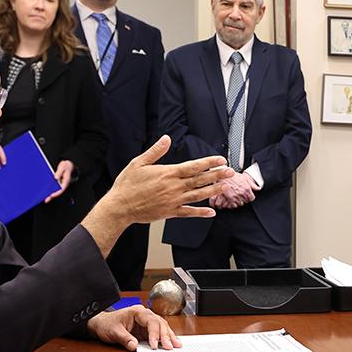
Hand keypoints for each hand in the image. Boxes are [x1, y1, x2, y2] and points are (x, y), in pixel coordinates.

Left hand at [45, 160, 73, 202]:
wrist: (68, 165)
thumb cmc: (66, 166)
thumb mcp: (63, 167)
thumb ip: (59, 172)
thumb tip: (55, 178)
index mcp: (66, 181)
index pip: (61, 189)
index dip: (57, 193)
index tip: (52, 195)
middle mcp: (63, 184)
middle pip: (58, 192)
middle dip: (52, 196)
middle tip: (46, 200)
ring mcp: (60, 184)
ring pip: (55, 191)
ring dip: (50, 195)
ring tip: (44, 199)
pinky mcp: (58, 183)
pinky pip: (53, 188)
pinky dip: (49, 190)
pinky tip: (45, 192)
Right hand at [82, 135, 232, 255]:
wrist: (120, 207)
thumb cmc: (127, 185)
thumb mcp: (138, 163)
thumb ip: (155, 151)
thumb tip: (166, 139)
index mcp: (167, 173)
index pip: (193, 166)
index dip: (209, 163)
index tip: (221, 160)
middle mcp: (173, 187)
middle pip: (200, 180)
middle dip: (217, 175)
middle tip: (231, 172)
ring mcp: (174, 200)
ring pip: (198, 195)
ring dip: (213, 190)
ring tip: (226, 186)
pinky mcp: (171, 212)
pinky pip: (189, 212)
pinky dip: (201, 212)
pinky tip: (212, 212)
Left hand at [86, 305, 180, 351]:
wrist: (101, 324)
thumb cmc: (107, 325)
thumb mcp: (113, 332)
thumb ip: (124, 338)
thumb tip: (134, 346)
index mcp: (137, 312)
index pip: (150, 321)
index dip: (154, 334)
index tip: (154, 345)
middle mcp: (144, 314)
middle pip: (159, 323)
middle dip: (166, 335)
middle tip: (170, 347)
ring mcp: (146, 321)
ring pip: (162, 326)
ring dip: (169, 336)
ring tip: (176, 345)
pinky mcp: (147, 328)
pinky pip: (159, 332)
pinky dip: (166, 337)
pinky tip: (172, 342)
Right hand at [211, 172, 257, 208]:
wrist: (223, 175)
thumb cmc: (233, 175)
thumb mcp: (245, 178)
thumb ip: (253, 184)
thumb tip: (258, 188)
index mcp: (247, 189)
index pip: (252, 198)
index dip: (249, 197)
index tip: (247, 196)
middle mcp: (242, 193)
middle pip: (246, 201)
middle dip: (244, 199)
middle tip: (240, 195)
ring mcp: (236, 196)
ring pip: (240, 204)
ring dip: (238, 201)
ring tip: (236, 197)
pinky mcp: (230, 198)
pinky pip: (234, 205)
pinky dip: (233, 203)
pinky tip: (232, 200)